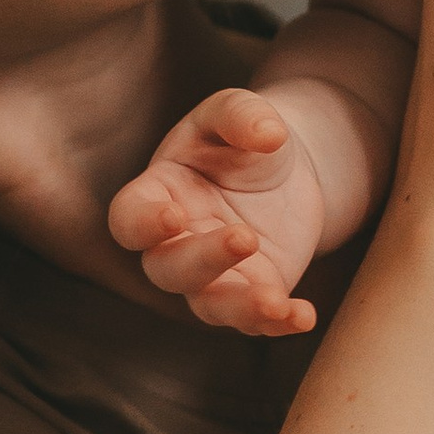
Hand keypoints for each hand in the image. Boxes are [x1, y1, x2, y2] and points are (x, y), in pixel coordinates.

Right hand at [109, 87, 329, 337]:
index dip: (144, 224)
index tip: (175, 216)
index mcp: (158, 194)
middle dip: (202, 260)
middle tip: (245, 238)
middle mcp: (176, 242)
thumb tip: (269, 133)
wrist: (286, 168)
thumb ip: (242, 114)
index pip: (130, 218)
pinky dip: (278, 323)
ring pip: (208, 306)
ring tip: (275, 302)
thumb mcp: (239, 110)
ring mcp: (212, 275)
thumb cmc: (244, 136)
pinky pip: (254, 320)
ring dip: (239, 307)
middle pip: (167, 269)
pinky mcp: (251, 292)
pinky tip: (303, 316)